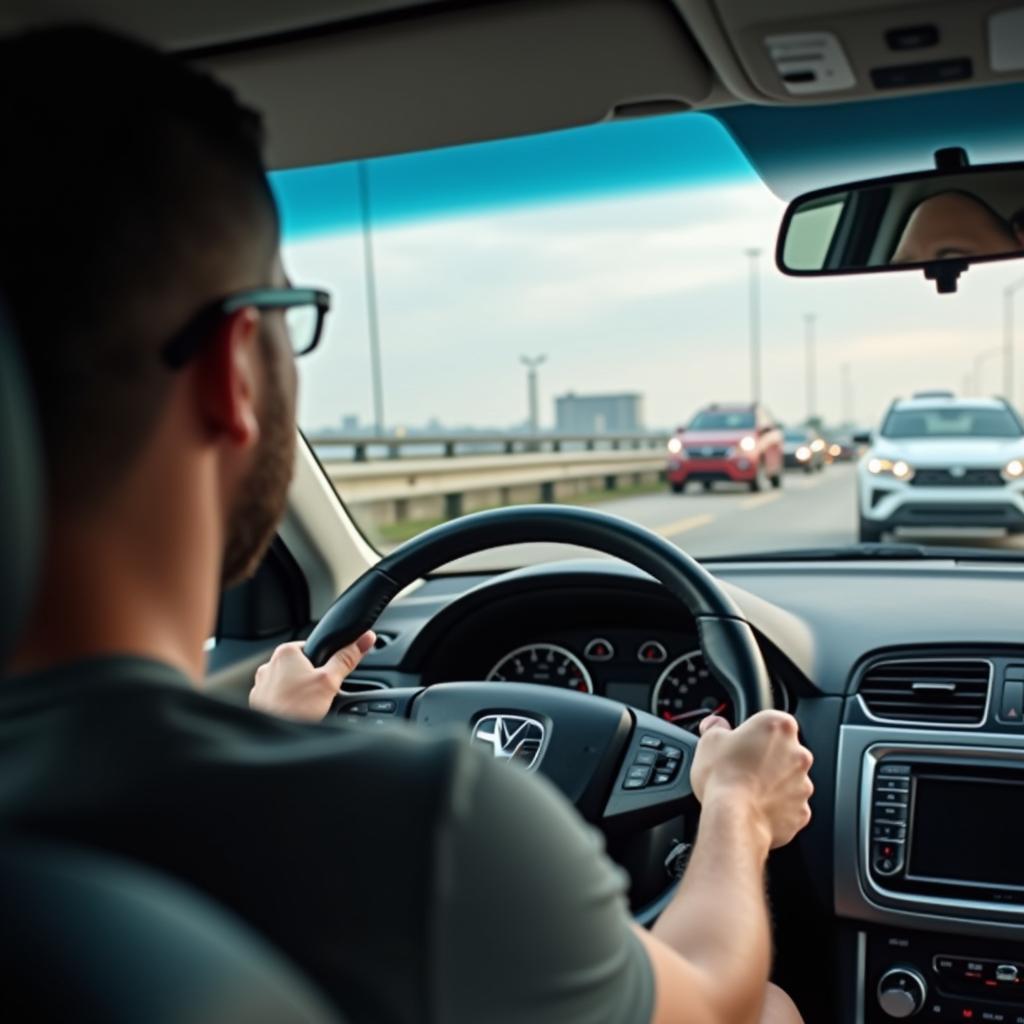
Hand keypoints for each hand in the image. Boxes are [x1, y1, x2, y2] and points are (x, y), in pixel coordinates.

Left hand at [249, 632, 375, 721]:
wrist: (275, 739)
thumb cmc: (296, 709)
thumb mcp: (330, 681)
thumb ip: (347, 659)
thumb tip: (364, 640)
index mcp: (286, 653)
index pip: (310, 647)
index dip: (324, 662)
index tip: (327, 676)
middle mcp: (269, 666)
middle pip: (299, 667)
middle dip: (311, 679)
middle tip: (319, 695)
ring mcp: (261, 685)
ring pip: (287, 684)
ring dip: (297, 692)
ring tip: (306, 707)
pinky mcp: (257, 702)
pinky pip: (276, 698)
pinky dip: (286, 704)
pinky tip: (294, 713)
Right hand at [690, 710, 812, 849]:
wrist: (732, 819)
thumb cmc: (723, 777)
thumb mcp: (709, 740)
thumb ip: (716, 726)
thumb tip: (715, 725)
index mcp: (779, 726)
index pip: (772, 722)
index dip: (754, 731)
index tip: (741, 741)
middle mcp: (798, 753)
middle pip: (783, 750)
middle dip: (766, 757)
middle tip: (741, 766)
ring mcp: (803, 784)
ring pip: (788, 779)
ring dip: (772, 782)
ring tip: (746, 790)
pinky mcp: (801, 811)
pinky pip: (789, 805)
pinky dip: (776, 807)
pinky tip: (755, 807)